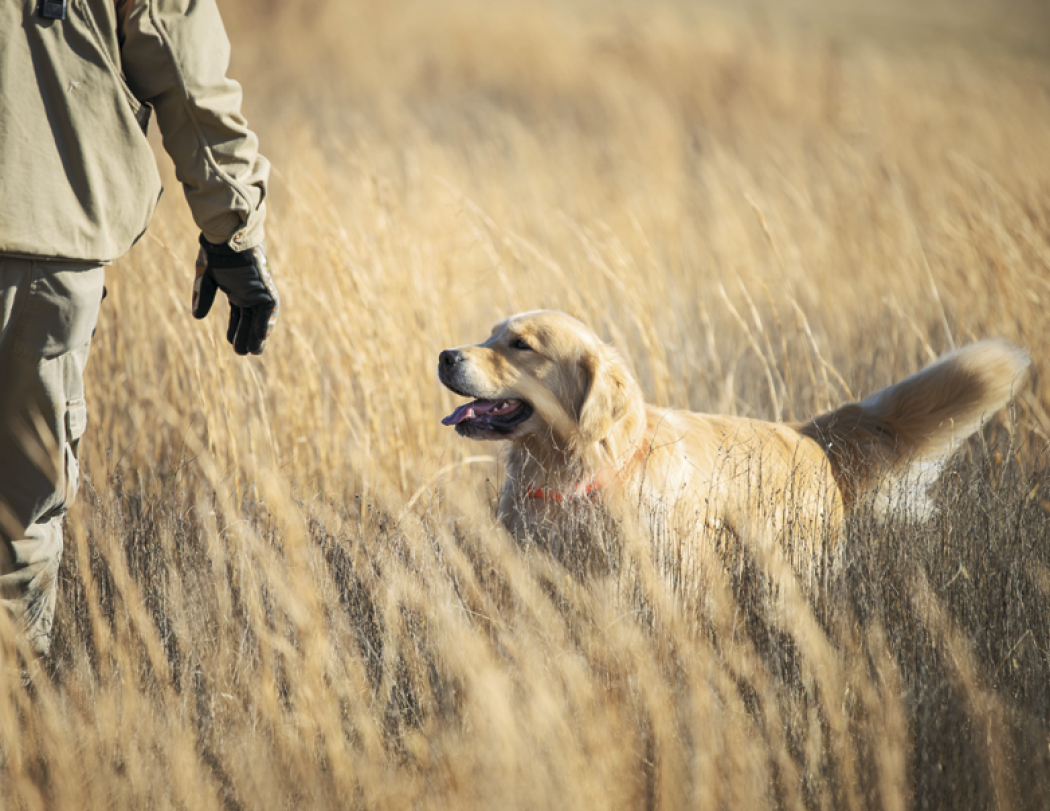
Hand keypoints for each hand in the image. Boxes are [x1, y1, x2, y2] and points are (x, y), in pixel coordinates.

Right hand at [193, 236, 279, 355]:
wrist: (227, 237)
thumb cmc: (217, 253)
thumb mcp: (207, 278)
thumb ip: (203, 296)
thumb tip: (197, 317)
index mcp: (238, 289)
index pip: (239, 314)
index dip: (235, 328)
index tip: (230, 342)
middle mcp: (250, 292)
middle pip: (250, 319)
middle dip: (246, 336)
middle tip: (242, 353)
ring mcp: (259, 291)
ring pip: (260, 318)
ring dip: (257, 335)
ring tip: (253, 352)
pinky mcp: (267, 290)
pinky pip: (269, 311)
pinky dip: (265, 325)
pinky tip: (261, 339)